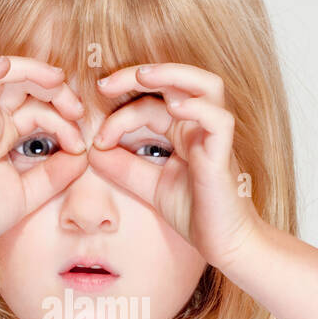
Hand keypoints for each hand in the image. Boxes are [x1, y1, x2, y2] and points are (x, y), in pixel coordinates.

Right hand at [0, 55, 88, 259]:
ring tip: (58, 81)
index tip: (81, 145)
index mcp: (2, 135)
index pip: (38, 110)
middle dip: (54, 90)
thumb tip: (83, 152)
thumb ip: (58, 172)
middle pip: (22, 85)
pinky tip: (6, 65)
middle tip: (77, 109)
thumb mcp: (33, 191)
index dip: (64, 121)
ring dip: (31, 71)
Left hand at [88, 62, 263, 269]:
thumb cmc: (197, 214)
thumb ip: (124, 168)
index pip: (149, 106)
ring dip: (173, 74)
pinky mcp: (225, 154)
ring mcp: (215, 137)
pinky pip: (219, 120)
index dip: (118, 117)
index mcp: (183, 131)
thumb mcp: (150, 187)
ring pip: (206, 86)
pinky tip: (174, 108)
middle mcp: (200, 126)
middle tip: (104, 85)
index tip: (97, 140)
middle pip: (176, 81)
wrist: (225, 244)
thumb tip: (92, 151)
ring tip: (142, 76)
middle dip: (138, 75)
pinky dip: (198, 108)